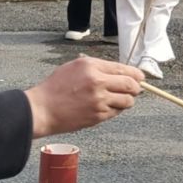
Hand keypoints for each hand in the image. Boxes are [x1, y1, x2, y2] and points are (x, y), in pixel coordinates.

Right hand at [25, 56, 143, 136]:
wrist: (43, 109)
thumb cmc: (56, 86)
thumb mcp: (75, 67)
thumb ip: (99, 67)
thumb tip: (121, 71)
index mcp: (92, 66)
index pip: (124, 69)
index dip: (136, 74)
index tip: (140, 77)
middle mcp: (98, 82)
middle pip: (131, 85)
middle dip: (136, 88)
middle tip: (135, 89)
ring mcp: (99, 101)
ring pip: (127, 101)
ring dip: (127, 100)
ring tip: (120, 99)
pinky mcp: (98, 116)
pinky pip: (116, 112)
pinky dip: (116, 109)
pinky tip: (107, 106)